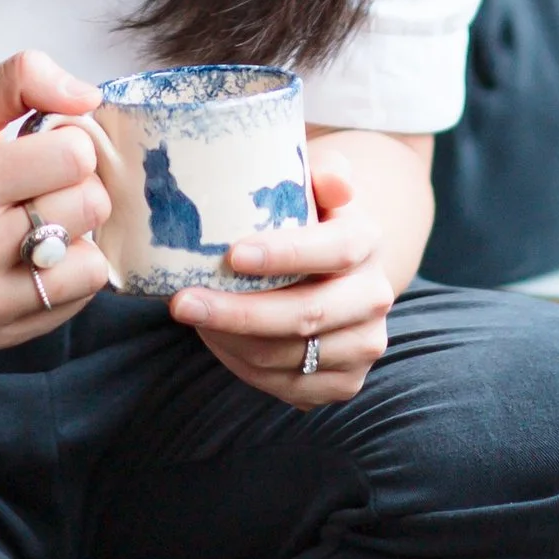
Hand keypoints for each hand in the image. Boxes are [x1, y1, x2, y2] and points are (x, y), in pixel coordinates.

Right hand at [0, 49, 114, 346]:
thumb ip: (24, 77)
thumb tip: (89, 98)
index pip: (74, 157)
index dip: (67, 141)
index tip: (41, 146)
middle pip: (89, 207)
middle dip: (74, 186)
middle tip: (39, 184)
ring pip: (92, 262)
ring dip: (76, 234)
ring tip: (39, 220)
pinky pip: (77, 298)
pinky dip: (67, 272)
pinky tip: (33, 254)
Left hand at [171, 157, 393, 405]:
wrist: (334, 272)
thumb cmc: (305, 220)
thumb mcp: (311, 188)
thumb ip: (322, 174)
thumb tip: (334, 181)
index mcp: (367, 241)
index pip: (334, 250)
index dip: (286, 255)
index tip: (232, 255)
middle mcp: (374, 297)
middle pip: (307, 314)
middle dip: (239, 312)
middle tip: (183, 301)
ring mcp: (363, 344)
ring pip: (289, 355)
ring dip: (231, 340)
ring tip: (193, 316)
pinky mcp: (346, 381)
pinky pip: (287, 385)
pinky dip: (243, 366)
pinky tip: (217, 340)